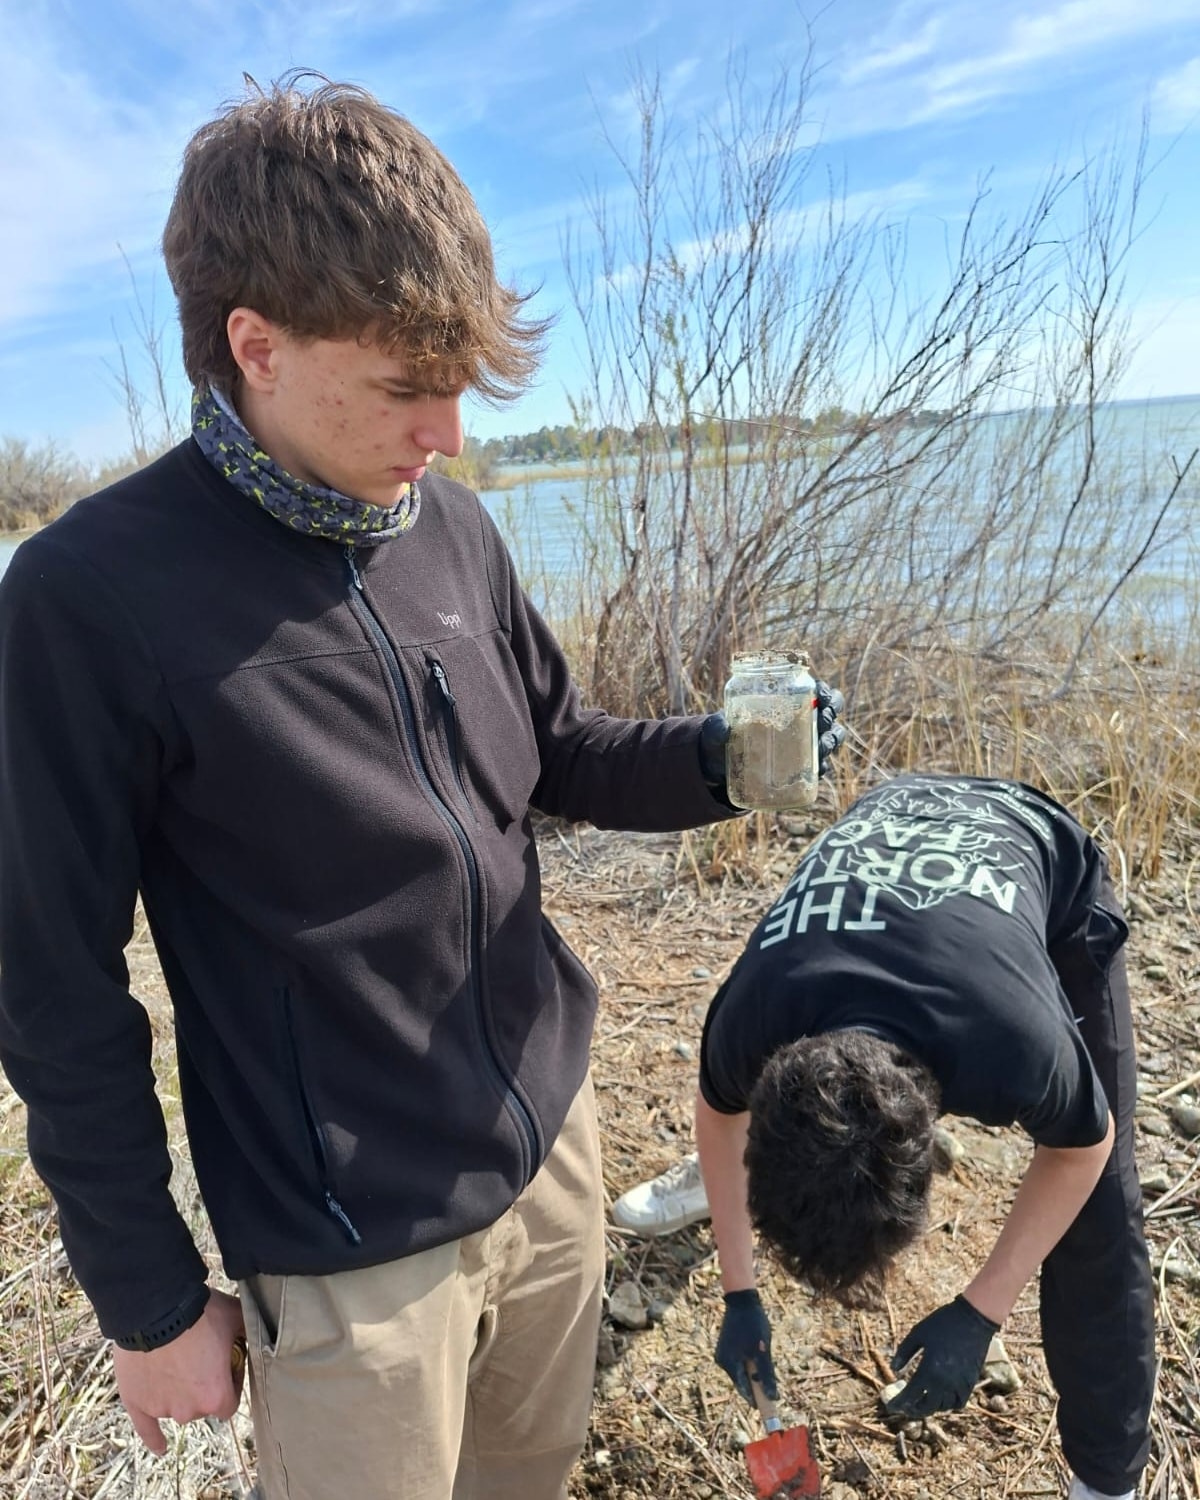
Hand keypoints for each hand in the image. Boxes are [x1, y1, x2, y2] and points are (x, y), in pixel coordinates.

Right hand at [112, 1289, 246, 1453]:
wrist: (156, 1309)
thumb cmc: (199, 1313)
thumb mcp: (235, 1317)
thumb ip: (247, 1331)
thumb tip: (258, 1329)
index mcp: (216, 1396)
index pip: (229, 1404)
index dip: (229, 1385)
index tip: (225, 1367)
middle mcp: (189, 1410)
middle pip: (201, 1407)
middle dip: (202, 1387)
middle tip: (199, 1358)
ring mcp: (161, 1407)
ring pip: (176, 1407)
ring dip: (179, 1393)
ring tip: (176, 1362)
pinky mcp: (137, 1403)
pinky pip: (145, 1429)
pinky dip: (152, 1437)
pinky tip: (160, 1447)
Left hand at [698, 682, 845, 788]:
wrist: (720, 768)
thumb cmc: (722, 740)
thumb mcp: (715, 732)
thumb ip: (715, 727)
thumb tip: (722, 724)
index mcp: (786, 703)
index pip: (816, 692)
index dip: (825, 692)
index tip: (819, 694)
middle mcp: (800, 722)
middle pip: (831, 712)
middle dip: (831, 713)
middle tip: (820, 719)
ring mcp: (803, 746)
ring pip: (831, 737)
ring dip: (831, 739)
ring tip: (820, 745)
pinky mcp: (801, 769)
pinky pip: (820, 767)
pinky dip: (822, 766)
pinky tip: (818, 767)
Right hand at [714, 1288, 777, 1403]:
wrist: (742, 1299)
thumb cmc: (753, 1323)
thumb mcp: (763, 1350)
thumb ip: (766, 1375)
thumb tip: (772, 1397)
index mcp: (729, 1364)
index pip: (745, 1391)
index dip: (758, 1401)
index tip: (770, 1410)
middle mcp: (722, 1361)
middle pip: (743, 1382)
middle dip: (757, 1384)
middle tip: (772, 1384)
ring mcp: (723, 1354)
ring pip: (742, 1371)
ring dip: (754, 1371)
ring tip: (764, 1356)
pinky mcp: (727, 1347)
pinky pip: (740, 1362)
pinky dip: (750, 1363)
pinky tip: (757, 1352)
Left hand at [885, 1295, 998, 1417]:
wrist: (973, 1318)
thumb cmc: (942, 1323)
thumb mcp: (917, 1333)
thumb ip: (904, 1352)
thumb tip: (894, 1370)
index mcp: (929, 1370)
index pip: (910, 1395)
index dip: (899, 1403)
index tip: (890, 1406)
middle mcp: (945, 1382)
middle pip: (927, 1407)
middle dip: (913, 1409)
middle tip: (905, 1406)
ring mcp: (960, 1384)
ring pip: (942, 1406)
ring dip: (930, 1407)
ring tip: (920, 1400)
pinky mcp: (970, 1382)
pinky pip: (959, 1402)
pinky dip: (948, 1404)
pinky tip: (940, 1398)